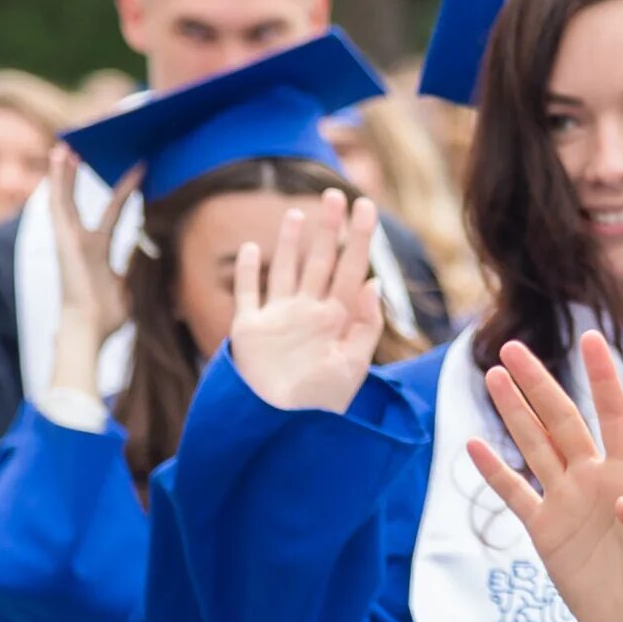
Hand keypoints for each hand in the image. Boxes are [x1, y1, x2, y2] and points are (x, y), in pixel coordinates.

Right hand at [47, 148, 131, 350]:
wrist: (89, 330)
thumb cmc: (110, 318)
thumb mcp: (133, 287)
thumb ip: (141, 268)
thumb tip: (157, 255)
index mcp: (98, 253)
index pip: (112, 216)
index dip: (123, 195)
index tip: (137, 175)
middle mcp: (80, 242)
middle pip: (79, 201)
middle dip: (81, 177)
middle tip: (85, 150)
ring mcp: (69, 239)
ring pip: (64, 198)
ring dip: (65, 172)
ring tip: (68, 144)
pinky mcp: (63, 237)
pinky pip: (59, 202)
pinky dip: (58, 178)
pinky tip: (60, 155)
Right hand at [227, 190, 383, 412]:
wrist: (278, 427)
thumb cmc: (319, 404)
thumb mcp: (352, 368)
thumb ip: (365, 326)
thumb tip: (374, 282)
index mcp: (336, 319)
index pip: (351, 269)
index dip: (359, 237)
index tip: (367, 206)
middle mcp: (308, 313)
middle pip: (321, 261)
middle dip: (329, 228)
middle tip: (335, 194)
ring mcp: (278, 319)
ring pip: (286, 270)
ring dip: (291, 242)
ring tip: (298, 213)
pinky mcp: (249, 330)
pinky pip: (248, 295)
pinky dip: (248, 272)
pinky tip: (253, 249)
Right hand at [467, 333, 622, 621]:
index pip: (615, 417)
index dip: (603, 379)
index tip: (590, 338)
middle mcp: (595, 480)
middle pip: (561, 422)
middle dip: (538, 385)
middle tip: (511, 347)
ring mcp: (566, 503)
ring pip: (534, 448)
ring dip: (514, 413)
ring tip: (494, 376)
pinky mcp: (545, 533)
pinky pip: (514, 495)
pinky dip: (494, 472)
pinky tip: (474, 444)